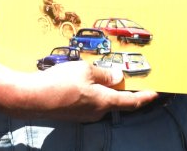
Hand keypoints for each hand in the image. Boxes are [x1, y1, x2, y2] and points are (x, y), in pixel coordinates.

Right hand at [0, 60, 157, 121]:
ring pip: (99, 99)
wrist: (31, 98)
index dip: (144, 97)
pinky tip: (77, 79)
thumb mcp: (85, 70)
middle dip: (120, 88)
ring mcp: (83, 115)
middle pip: (115, 99)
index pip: (130, 102)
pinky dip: (89, 90)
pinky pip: (86, 100)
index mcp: (104, 102)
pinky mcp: (71, 113)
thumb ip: (104, 73)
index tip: (155, 94)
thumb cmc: (60, 83)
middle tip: (124, 74)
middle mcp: (96, 112)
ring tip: (94, 71)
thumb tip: (117, 76)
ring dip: (101, 87)